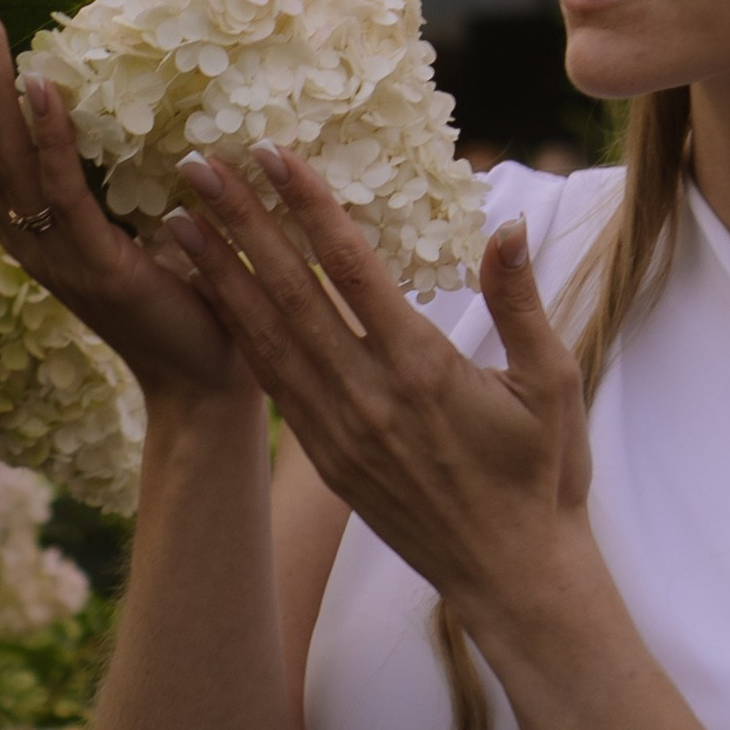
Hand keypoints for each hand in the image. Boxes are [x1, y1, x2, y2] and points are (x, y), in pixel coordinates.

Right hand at [0, 4, 248, 408]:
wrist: (196, 382)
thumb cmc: (165, 299)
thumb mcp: (111, 228)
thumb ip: (86, 178)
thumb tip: (78, 96)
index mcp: (14, 223)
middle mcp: (16, 233)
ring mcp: (50, 248)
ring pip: (4, 154)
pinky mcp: (96, 260)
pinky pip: (63, 187)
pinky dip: (49, 134)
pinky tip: (37, 83)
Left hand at [160, 148, 598, 630]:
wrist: (511, 577)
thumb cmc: (542, 477)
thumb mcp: (552, 385)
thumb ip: (521, 302)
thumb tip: (509, 224)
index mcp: (421, 368)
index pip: (350, 266)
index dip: (307, 204)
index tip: (271, 153)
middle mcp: (366, 395)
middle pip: (289, 291)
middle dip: (240, 222)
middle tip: (197, 164)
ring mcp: (336, 430)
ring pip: (265, 337)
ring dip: (219, 274)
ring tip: (177, 220)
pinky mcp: (323, 457)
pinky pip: (271, 382)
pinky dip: (236, 333)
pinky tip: (208, 296)